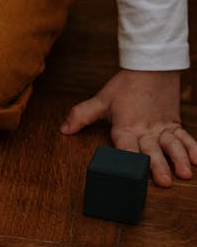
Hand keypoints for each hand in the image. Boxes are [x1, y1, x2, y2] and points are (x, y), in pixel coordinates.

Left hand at [60, 69, 196, 186]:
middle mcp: (145, 130)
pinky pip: (186, 137)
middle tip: (164, 181)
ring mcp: (162, 128)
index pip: (125, 145)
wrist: (150, 65)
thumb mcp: (102, 99)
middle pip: (151, 150)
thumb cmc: (125, 85)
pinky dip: (194, 148)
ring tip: (185, 173)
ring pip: (172, 145)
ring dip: (179, 159)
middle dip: (158, 165)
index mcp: (126, 126)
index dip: (127, 158)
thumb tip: (63, 129)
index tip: (129, 172)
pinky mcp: (174, 124)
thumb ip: (82, 115)